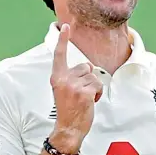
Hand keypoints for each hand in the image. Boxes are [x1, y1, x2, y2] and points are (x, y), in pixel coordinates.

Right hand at [49, 24, 102, 152]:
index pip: (59, 55)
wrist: (68, 128)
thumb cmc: (68, 109)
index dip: (63, 40)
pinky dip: (98, 93)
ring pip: (94, 76)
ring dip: (93, 87)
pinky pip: (98, 85)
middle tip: (80, 94)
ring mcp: (74, 86)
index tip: (65, 26)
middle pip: (85, 66)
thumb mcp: (63, 90)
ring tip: (84, 99)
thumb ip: (71, 76)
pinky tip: (90, 102)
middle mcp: (64, 79)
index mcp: (56, 77)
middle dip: (88, 78)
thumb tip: (89, 67)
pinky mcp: (85, 92)